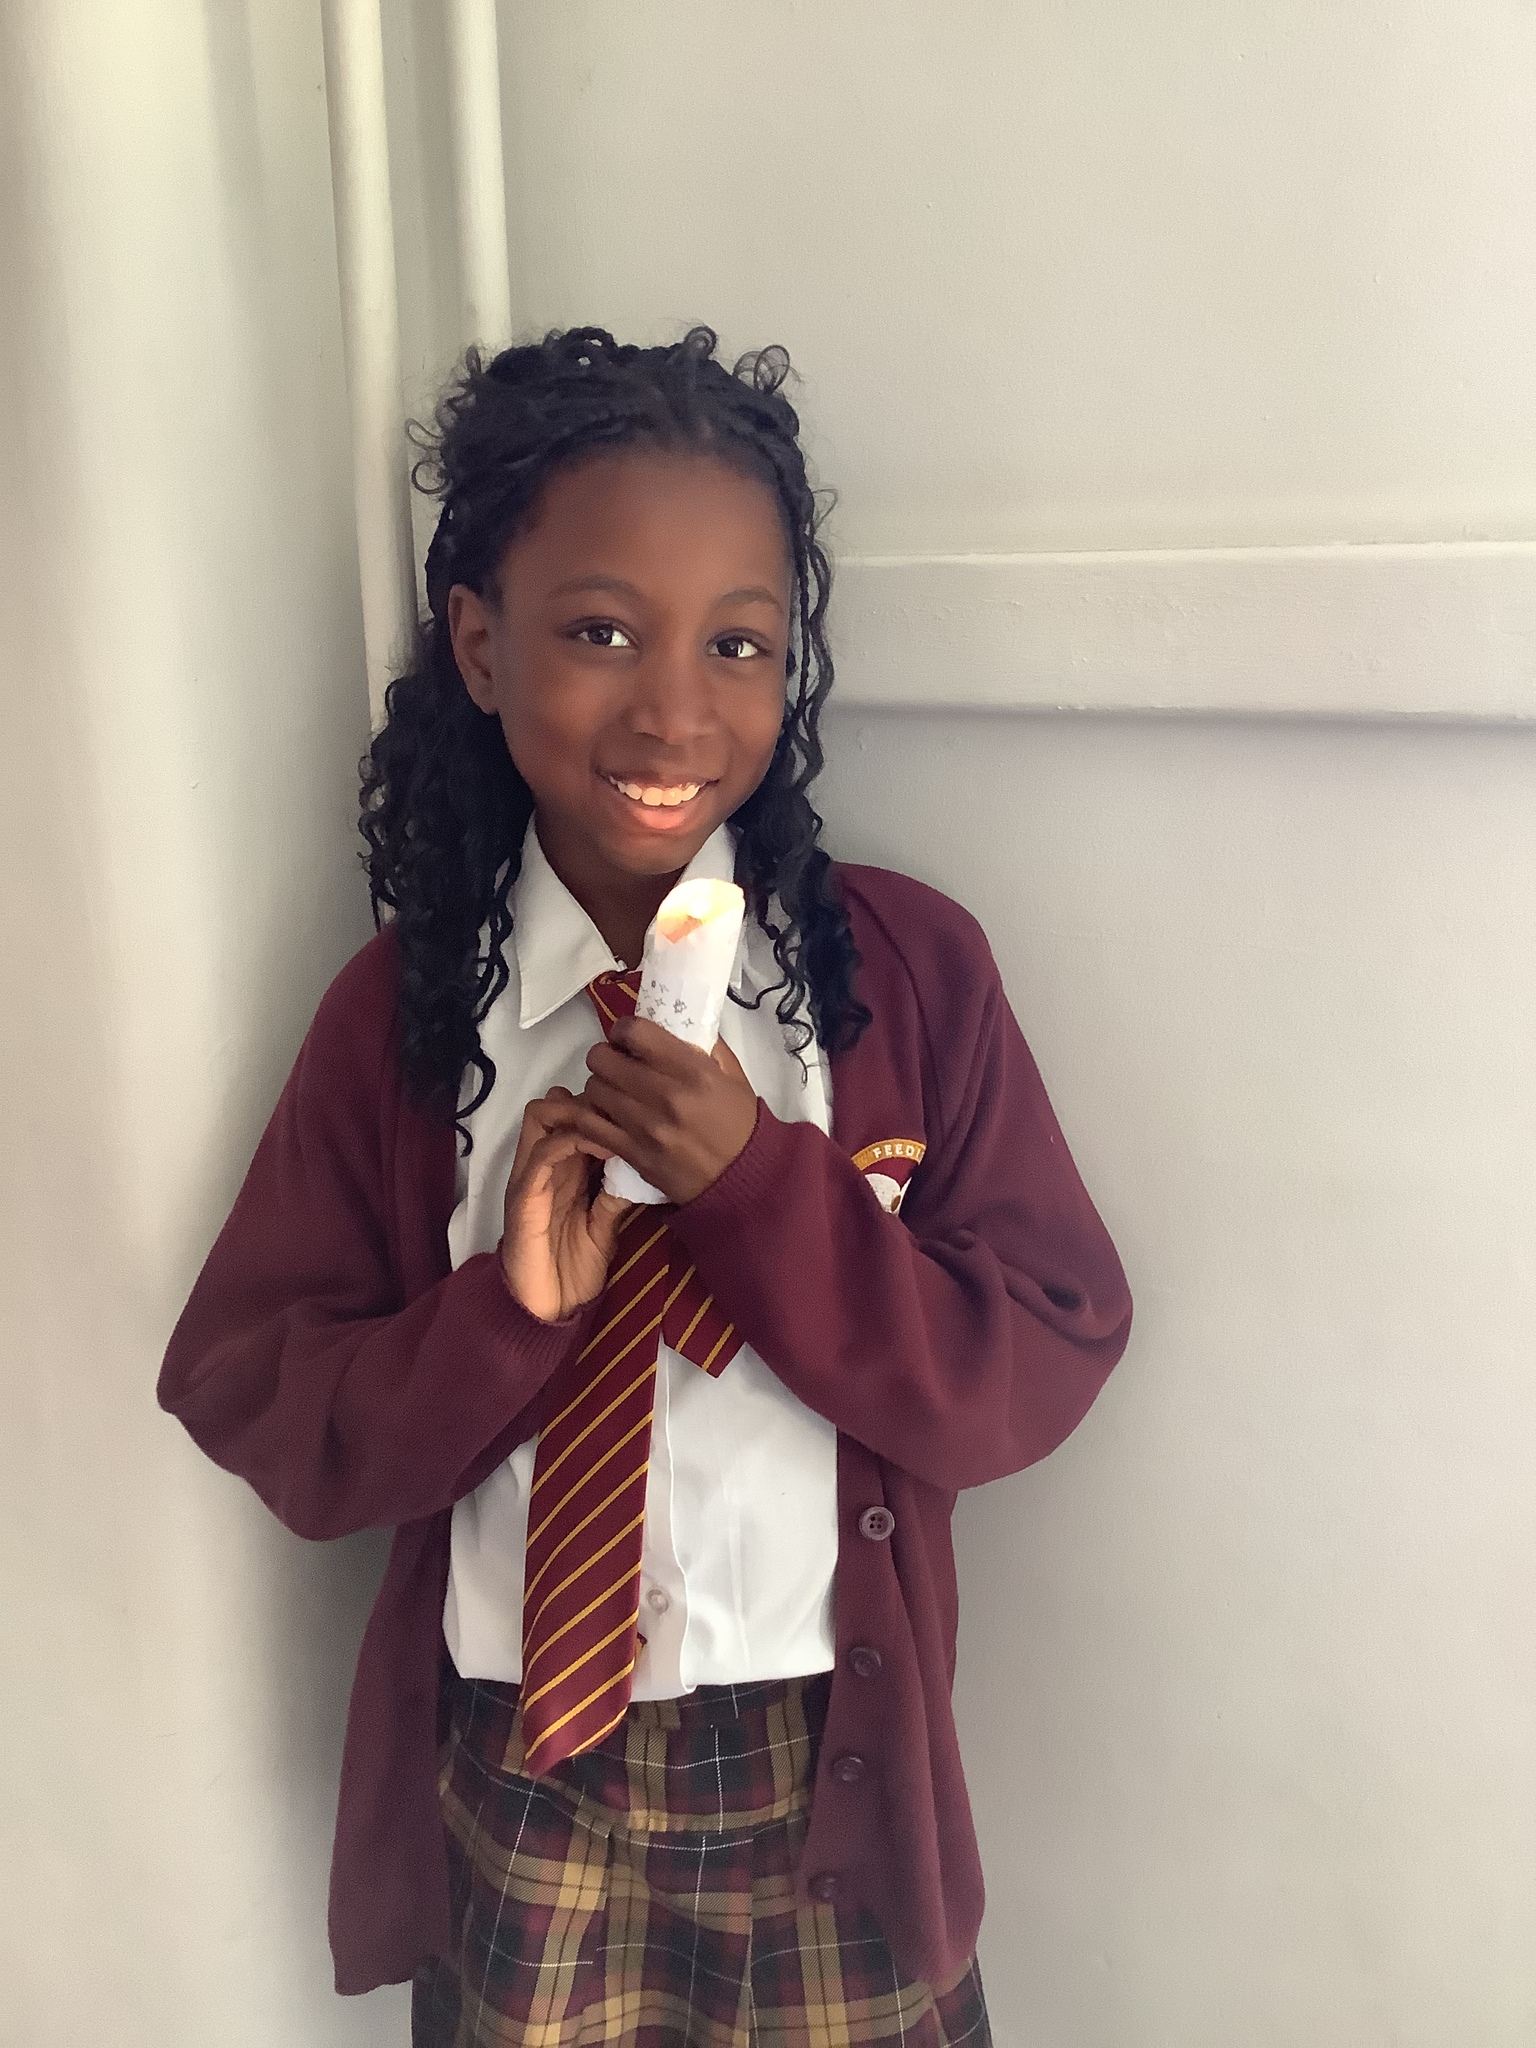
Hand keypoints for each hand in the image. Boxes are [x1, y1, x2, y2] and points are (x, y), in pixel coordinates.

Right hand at [499, 1087, 635, 1322]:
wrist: (546, 1309)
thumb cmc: (573, 1270)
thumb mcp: (605, 1224)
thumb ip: (616, 1193)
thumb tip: (643, 1165)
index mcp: (561, 1171)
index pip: (570, 1113)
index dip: (600, 1105)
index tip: (636, 1111)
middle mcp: (542, 1166)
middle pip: (551, 1104)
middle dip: (586, 1099)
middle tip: (623, 1113)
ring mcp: (530, 1178)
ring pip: (541, 1117)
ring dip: (578, 1113)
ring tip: (614, 1126)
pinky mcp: (524, 1197)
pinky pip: (543, 1154)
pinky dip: (572, 1142)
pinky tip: (604, 1149)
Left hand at [578, 1020, 759, 1205]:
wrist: (742, 1179)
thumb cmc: (741, 1126)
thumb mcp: (733, 1077)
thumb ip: (705, 1046)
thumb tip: (675, 1024)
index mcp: (693, 1071)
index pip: (635, 1032)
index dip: (623, 1030)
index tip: (626, 1038)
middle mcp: (666, 1095)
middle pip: (603, 1059)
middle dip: (606, 1056)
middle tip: (617, 1063)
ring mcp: (646, 1127)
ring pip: (594, 1089)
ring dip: (599, 1086)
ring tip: (613, 1091)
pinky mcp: (633, 1153)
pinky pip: (590, 1125)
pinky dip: (590, 1115)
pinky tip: (605, 1114)